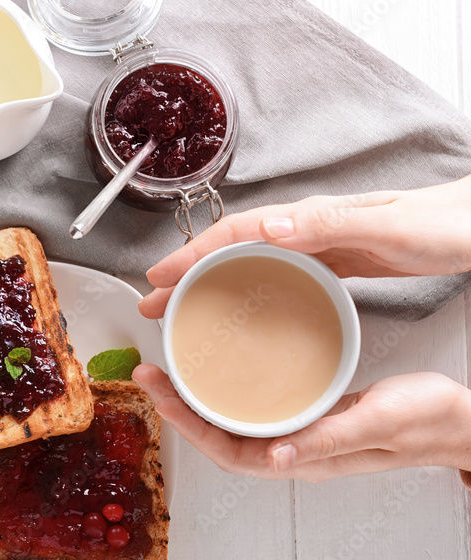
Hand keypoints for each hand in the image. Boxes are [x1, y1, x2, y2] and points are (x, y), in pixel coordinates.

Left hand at [133, 364, 470, 480]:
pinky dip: (225, 390)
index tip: (159, 392)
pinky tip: (215, 371)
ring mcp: (298, 434)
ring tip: (168, 370)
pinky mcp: (307, 415)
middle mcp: (293, 450)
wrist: (459, 420)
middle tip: (148, 373)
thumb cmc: (428, 422)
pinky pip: (252, 408)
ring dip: (195, 399)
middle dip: (177, 408)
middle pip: (217, 437)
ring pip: (231, 423)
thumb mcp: (379, 422)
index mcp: (303, 458)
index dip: (188, 426)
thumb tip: (275, 457)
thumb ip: (327, 439)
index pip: (227, 451)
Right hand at [139, 175, 470, 318]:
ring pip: (247, 263)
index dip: (194, 254)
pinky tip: (242, 307)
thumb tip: (266, 226)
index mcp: (310, 219)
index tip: (161, 277)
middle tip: (153, 302)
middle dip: (187, 274)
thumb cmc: (437, 224)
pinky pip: (275, 275)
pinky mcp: (332, 261)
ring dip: (209, 284)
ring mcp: (317, 245)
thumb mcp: (381, 225)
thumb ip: (324, 224)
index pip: (236, 232)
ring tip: (181, 308)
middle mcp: (306, 229)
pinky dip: (246, 289)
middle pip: (231, 249)